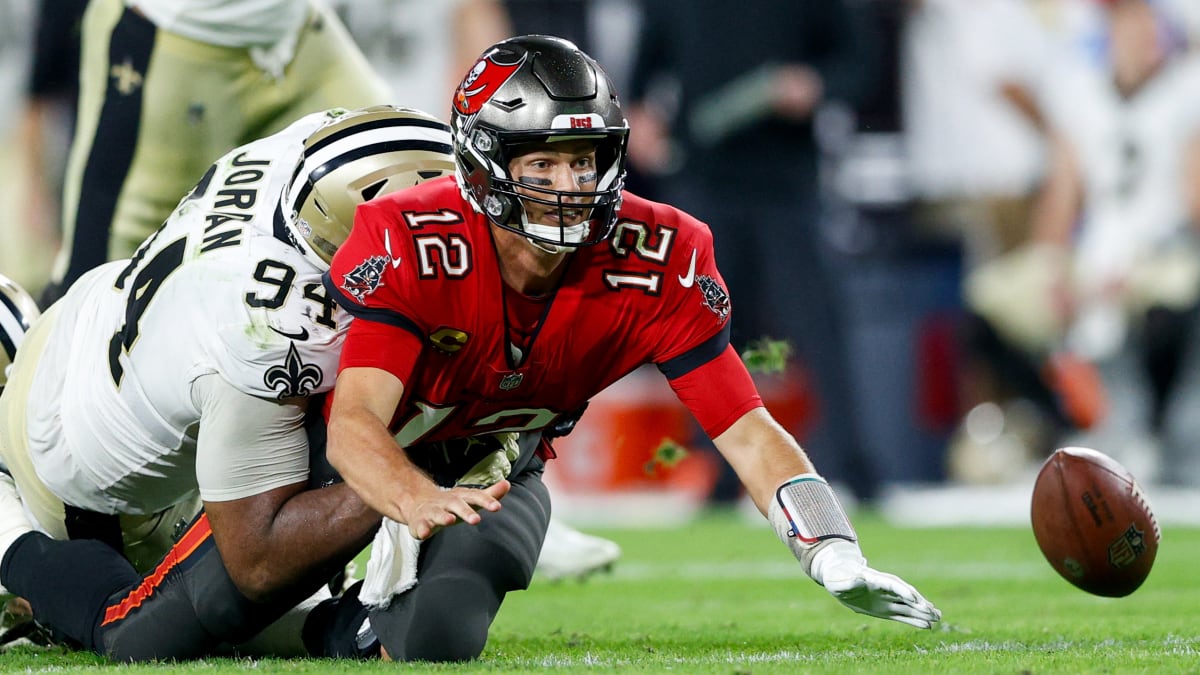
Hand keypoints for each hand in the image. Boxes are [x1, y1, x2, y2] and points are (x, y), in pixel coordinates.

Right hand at [403, 479, 510, 539]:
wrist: (418, 503)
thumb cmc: (451, 504)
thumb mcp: (470, 499)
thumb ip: (489, 494)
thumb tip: (507, 484)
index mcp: (461, 497)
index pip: (475, 497)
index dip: (486, 501)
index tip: (497, 507)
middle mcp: (447, 502)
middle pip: (457, 505)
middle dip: (466, 511)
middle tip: (476, 520)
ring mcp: (433, 511)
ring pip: (438, 514)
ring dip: (443, 517)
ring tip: (450, 520)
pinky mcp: (420, 522)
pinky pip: (421, 526)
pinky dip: (422, 529)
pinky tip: (424, 534)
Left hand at [810, 540, 940, 628]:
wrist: (839, 579)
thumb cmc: (837, 577)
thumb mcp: (839, 580)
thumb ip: (849, 582)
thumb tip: (858, 579)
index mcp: (874, 579)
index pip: (891, 584)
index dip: (902, 590)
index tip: (914, 598)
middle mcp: (884, 589)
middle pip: (904, 595)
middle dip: (918, 602)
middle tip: (933, 610)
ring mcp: (886, 599)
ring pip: (907, 606)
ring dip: (922, 612)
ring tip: (938, 618)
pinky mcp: (885, 610)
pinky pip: (902, 615)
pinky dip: (914, 620)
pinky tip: (927, 625)